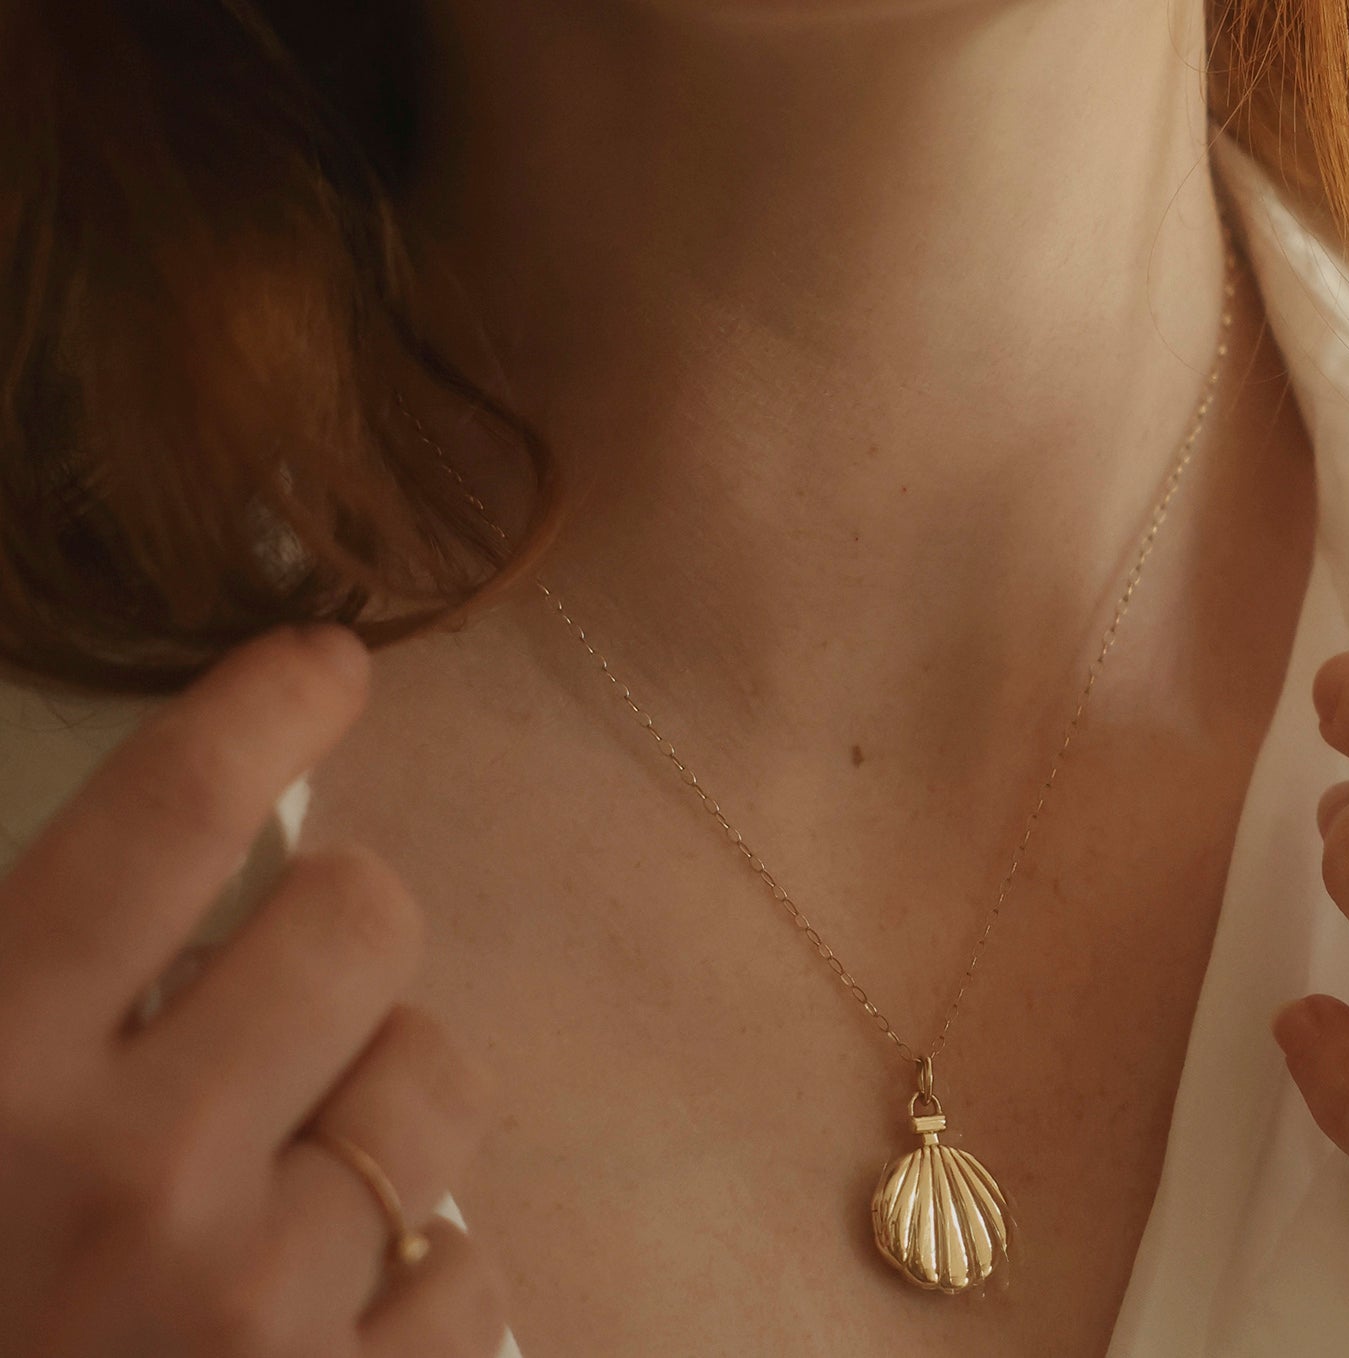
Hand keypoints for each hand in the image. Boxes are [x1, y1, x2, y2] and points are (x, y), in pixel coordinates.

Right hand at [0, 626, 506, 1357]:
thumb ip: (34, 1001)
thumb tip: (162, 888)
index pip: (160, 818)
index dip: (257, 710)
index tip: (326, 664)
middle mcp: (130, 1181)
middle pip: (363, 922)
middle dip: (341, 941)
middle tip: (289, 1002)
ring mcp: (255, 1314)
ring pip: (434, 1091)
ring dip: (380, 1117)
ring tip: (282, 1198)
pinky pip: (468, 1266)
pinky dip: (410, 1283)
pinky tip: (315, 1335)